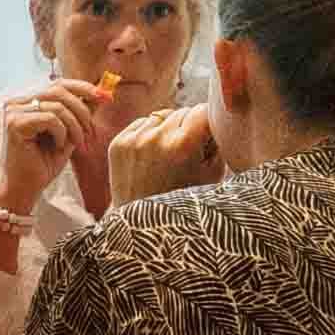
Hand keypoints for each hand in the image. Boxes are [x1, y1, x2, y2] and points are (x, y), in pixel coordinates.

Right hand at [0, 78, 103, 211]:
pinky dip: (62, 133)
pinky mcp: (14, 124)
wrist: (25, 188)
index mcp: (27, 101)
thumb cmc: (44, 162)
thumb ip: (80, 112)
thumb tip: (102, 93)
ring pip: (57, 106)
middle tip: (90, 132)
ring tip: (75, 144)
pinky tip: (58, 146)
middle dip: (82, 110)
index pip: (58, 84)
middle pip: (59, 90)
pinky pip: (50, 118)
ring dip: (74, 126)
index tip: (106, 97)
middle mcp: (17, 102)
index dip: (84, 88)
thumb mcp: (69, 133)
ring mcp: (13, 112)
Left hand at [106, 104, 225, 203]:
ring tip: (168, 156)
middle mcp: (156, 138)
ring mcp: (134, 140)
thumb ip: (216, 142)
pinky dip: (149, 134)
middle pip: (182, 112)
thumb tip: (214, 117)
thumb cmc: (183, 200)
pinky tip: (152, 157)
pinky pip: (141, 124)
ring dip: (168, 128)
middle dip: (189, 126)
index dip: (208, 121)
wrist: (141, 224)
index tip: (209, 131)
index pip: (201, 110)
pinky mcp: (118, 144)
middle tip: (189, 149)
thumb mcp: (211, 174)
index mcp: (183, 146)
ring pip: (161, 116)